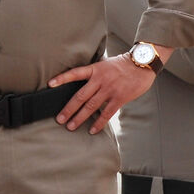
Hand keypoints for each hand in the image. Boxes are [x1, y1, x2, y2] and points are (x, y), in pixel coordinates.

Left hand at [48, 53, 162, 133]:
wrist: (142, 64)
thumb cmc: (123, 64)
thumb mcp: (105, 64)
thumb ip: (94, 73)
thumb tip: (81, 82)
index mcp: (95, 69)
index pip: (75, 73)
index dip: (62, 78)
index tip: (50, 84)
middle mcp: (100, 80)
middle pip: (80, 96)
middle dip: (68, 109)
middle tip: (59, 119)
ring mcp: (109, 89)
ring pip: (91, 106)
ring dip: (79, 118)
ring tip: (70, 126)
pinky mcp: (120, 98)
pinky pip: (107, 113)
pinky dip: (98, 123)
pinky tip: (92, 130)